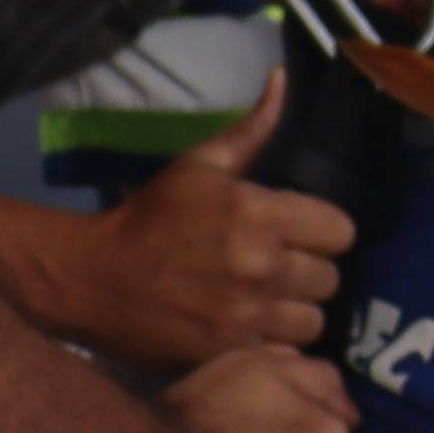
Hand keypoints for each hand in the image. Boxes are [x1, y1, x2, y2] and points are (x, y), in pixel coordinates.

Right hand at [47, 78, 346, 367]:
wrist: (92, 277)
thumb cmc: (151, 216)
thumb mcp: (200, 166)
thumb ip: (252, 129)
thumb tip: (284, 79)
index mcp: (261, 214)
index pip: (341, 231)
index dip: (323, 232)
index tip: (300, 235)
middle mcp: (262, 265)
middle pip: (331, 279)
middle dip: (309, 272)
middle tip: (277, 269)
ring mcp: (247, 314)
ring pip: (314, 321)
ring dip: (296, 312)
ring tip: (267, 302)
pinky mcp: (231, 352)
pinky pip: (287, 352)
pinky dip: (274, 343)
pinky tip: (251, 328)